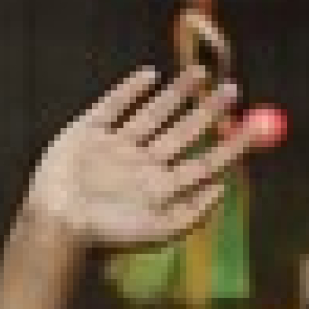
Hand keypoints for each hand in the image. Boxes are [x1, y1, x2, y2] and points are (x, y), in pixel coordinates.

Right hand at [26, 65, 253, 245]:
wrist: (57, 227)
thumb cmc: (110, 236)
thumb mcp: (161, 231)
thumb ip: (194, 212)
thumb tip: (224, 187)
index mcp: (164, 187)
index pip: (206, 162)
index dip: (230, 145)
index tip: (252, 127)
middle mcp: (145, 165)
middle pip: (185, 132)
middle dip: (209, 111)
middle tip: (232, 90)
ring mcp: (118, 147)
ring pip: (155, 114)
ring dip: (178, 93)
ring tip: (200, 72)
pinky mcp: (89, 133)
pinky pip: (113, 106)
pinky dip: (130, 89)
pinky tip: (150, 75)